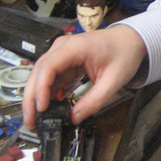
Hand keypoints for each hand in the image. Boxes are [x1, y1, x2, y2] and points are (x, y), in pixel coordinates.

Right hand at [22, 24, 147, 127]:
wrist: (130, 39)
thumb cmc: (124, 54)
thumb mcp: (114, 81)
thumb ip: (94, 100)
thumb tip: (75, 118)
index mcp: (75, 47)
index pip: (48, 66)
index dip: (41, 88)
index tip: (41, 108)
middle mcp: (62, 47)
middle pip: (39, 71)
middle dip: (31, 97)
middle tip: (30, 120)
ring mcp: (62, 52)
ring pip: (41, 74)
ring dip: (36, 96)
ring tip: (34, 118)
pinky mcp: (64, 60)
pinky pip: (51, 76)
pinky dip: (47, 92)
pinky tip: (47, 107)